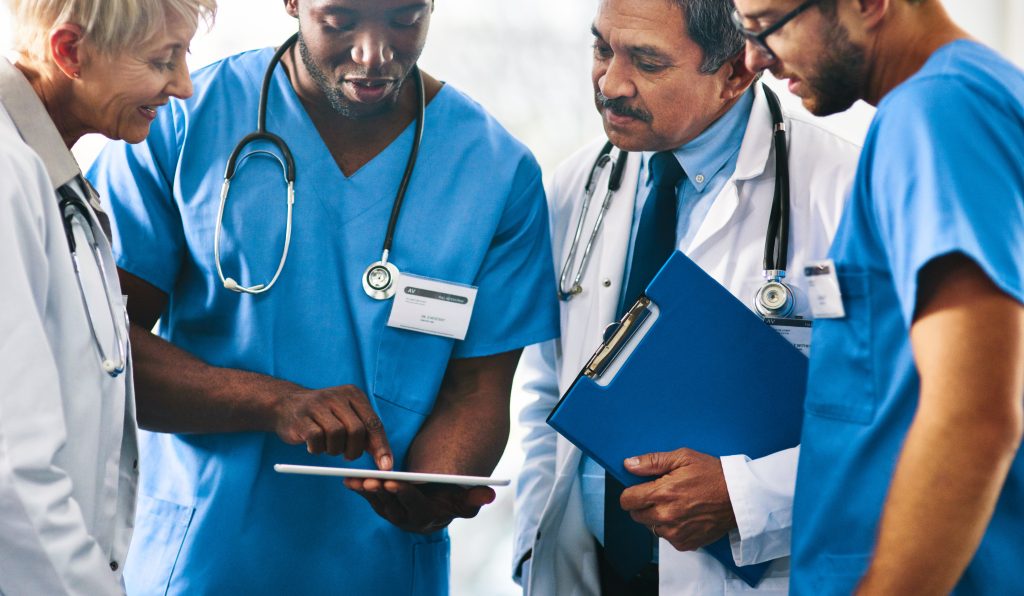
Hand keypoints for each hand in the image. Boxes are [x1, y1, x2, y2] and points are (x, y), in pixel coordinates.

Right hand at [272, 384, 391, 467]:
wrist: (284, 404)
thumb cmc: (323, 416)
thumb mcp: (346, 416)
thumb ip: (365, 433)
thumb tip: (384, 459)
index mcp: (353, 394)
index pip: (373, 423)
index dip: (381, 447)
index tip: (386, 467)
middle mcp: (337, 396)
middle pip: (357, 430)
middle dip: (355, 450)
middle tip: (348, 456)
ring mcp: (317, 405)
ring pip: (337, 435)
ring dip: (334, 449)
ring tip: (328, 447)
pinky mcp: (301, 417)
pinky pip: (317, 439)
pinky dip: (318, 449)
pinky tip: (314, 446)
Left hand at [344, 479, 495, 533]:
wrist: (441, 484)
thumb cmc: (454, 486)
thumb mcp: (464, 491)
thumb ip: (474, 495)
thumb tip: (489, 495)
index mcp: (433, 519)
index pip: (418, 509)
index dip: (405, 496)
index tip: (394, 482)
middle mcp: (413, 522)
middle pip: (395, 510)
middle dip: (381, 495)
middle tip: (371, 480)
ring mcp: (397, 516)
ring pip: (380, 505)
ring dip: (367, 493)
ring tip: (356, 479)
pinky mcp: (385, 507)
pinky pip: (371, 500)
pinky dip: (360, 490)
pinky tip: (348, 480)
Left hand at [620, 448, 736, 551]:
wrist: (740, 497)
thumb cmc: (713, 474)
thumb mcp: (683, 458)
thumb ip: (652, 461)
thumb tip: (629, 464)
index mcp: (662, 493)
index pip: (627, 500)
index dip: (631, 493)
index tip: (639, 490)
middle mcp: (666, 516)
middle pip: (636, 515)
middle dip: (644, 505)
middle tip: (661, 495)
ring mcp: (675, 532)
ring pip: (651, 527)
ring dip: (657, 518)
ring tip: (676, 505)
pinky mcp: (685, 543)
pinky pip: (667, 538)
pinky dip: (672, 529)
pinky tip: (685, 516)